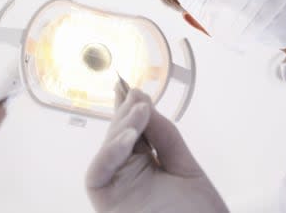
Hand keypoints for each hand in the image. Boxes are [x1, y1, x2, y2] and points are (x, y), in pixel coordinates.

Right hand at [86, 89, 228, 212]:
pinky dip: (110, 153)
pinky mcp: (106, 203)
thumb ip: (166, 138)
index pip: (133, 133)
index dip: (129, 109)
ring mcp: (116, 190)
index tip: (128, 85)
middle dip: (126, 114)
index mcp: (146, 168)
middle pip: (117, 138)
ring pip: (106, 152)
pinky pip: (98, 174)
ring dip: (121, 128)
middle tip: (135, 94)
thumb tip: (143, 103)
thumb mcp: (186, 170)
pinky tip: (129, 136)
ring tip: (139, 110)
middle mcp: (127, 177)